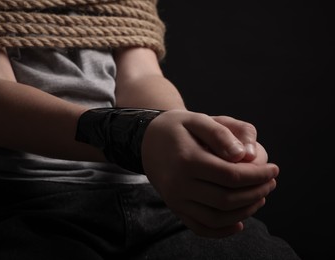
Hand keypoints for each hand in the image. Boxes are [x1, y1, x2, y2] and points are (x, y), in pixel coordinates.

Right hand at [142, 110, 278, 237]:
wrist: (148, 141)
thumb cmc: (178, 128)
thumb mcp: (198, 119)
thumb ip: (222, 133)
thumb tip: (246, 156)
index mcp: (187, 160)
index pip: (231, 176)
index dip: (258, 176)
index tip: (274, 169)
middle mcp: (178, 185)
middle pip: (227, 199)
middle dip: (256, 193)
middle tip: (270, 182)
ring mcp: (175, 200)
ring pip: (217, 218)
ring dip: (245, 211)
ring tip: (260, 197)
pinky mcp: (175, 208)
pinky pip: (201, 227)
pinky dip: (222, 231)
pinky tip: (239, 222)